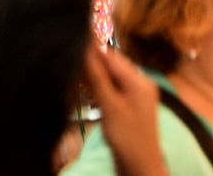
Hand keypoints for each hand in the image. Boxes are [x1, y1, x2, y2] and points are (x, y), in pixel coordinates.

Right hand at [84, 46, 167, 175]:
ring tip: (78, 83)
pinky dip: (100, 88)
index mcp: (140, 80)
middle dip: (91, 65)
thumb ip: (97, 76)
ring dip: (94, 77)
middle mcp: (142, 82)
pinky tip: (89, 93)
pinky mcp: (132, 103)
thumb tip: (84, 49)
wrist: (141, 167)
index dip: (90, 50)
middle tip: (72, 71)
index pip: (111, 56)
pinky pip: (114, 87)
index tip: (70, 48)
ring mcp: (138, 93)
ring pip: (111, 76)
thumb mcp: (109, 106)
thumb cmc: (126, 136)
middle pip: (112, 64)